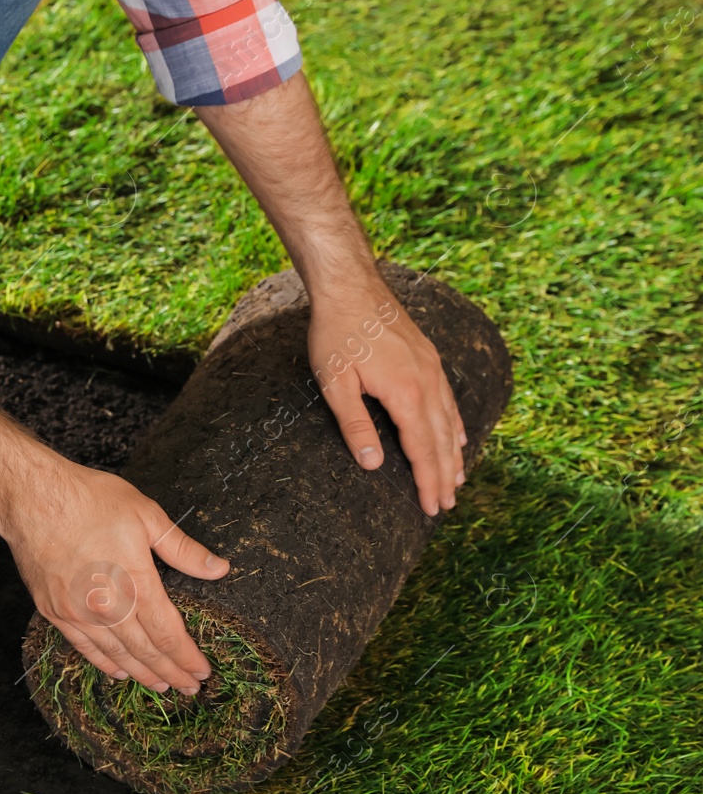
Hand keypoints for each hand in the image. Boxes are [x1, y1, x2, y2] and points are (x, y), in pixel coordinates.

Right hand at [8, 461, 230, 694]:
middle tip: (190, 689)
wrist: (32, 499)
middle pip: (146, 652)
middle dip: (172, 673)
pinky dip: (105, 664)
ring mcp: (78, 613)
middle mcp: (107, 606)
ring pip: (117, 656)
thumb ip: (182, 548)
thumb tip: (218, 568)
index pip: (168, 634)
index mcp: (135, 583)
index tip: (202, 671)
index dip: (187, 657)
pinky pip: (85, 648)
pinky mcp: (55, 612)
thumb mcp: (146, 515)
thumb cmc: (88, 500)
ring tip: (162, 686)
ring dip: (143, 675)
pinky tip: (119, 671)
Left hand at [309, 277, 466, 515]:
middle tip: (447, 506)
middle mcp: (427, 382)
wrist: (350, 285)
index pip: (421, 449)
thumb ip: (354, 424)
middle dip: (445, 475)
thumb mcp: (335, 382)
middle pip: (441, 440)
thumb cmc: (336, 333)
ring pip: (450, 419)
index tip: (432, 508)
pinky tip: (458, 435)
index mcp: (406, 393)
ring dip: (454, 452)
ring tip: (457, 480)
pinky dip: (455, 423)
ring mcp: (431, 368)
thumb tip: (372, 465)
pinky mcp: (428, 357)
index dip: (427, 481)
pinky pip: (448, 399)